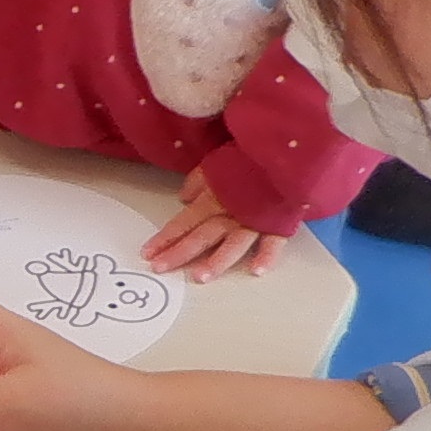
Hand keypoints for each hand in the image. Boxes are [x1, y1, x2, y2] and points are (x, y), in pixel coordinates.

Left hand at [142, 167, 269, 280]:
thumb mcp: (216, 164)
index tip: (147, 253)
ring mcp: (254, 220)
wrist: (283, 153)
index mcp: (213, 199)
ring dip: (216, 261)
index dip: (165, 238)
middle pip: (201, 236)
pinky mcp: (277, 223)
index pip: (184, 222)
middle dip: (179, 253)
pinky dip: (267, 256)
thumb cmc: (248, 159)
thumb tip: (183, 198)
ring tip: (200, 277)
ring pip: (233, 244)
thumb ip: (198, 181)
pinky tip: (256, 271)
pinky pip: (273, 242)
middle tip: (160, 268)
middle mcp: (230, 213)